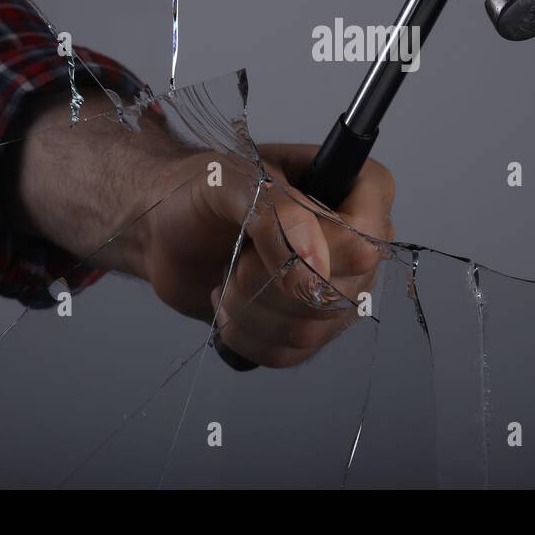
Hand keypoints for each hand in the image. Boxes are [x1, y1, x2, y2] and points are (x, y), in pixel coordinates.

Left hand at [13, 95, 394, 367]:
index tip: (264, 251)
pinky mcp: (312, 327)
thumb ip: (276, 211)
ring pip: (314, 329)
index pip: (367, 238)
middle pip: (339, 291)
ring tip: (229, 282)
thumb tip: (313, 261)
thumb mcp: (233, 180)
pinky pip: (294, 354)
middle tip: (236, 260)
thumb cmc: (202, 190)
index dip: (318, 254)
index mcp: (358, 187)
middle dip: (270, 283)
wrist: (166, 227)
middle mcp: (360, 241)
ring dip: (253, 311)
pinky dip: (248, 337)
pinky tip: (230, 308)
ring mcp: (340, 288)